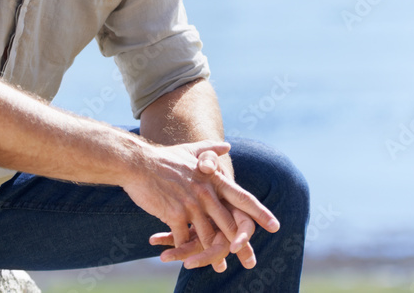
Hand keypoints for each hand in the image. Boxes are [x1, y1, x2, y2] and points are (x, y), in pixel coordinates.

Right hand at [147, 149, 262, 270]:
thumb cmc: (163, 158)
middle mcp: (206, 193)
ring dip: (212, 255)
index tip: (275, 226)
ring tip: (220, 267)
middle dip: (240, 245)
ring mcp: (191, 205)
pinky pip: (183, 239)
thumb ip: (210, 150)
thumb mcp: (191, 150)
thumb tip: (227, 146)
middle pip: (228, 224)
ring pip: (207, 236)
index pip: (243, 198)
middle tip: (251, 261)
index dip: (260, 213)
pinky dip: (185, 250)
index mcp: (213, 180)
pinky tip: (186, 260)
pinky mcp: (174, 215)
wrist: (137, 163)